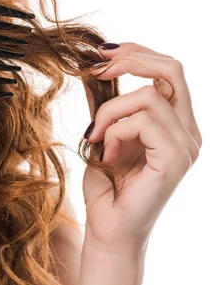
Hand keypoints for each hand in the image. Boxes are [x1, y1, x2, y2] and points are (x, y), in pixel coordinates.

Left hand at [82, 42, 201, 255]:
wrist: (108, 230)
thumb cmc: (106, 188)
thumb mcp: (104, 137)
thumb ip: (110, 107)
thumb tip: (97, 70)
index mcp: (175, 123)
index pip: (168, 71)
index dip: (136, 54)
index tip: (100, 56)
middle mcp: (188, 130)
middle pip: (172, 70)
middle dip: (130, 60)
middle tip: (96, 70)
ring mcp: (186, 144)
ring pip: (148, 96)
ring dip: (110, 112)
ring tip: (96, 139)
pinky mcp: (176, 158)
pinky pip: (144, 121)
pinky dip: (115, 132)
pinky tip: (108, 155)